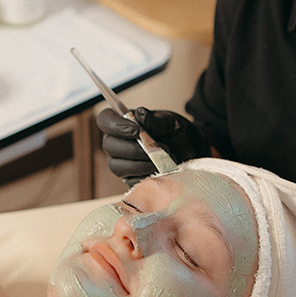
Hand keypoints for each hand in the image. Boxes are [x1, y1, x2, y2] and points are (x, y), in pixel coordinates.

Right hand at [95, 107, 209, 184]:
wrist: (190, 150)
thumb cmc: (175, 132)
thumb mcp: (170, 122)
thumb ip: (155, 119)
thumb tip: (141, 114)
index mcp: (121, 123)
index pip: (105, 120)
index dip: (116, 125)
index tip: (136, 130)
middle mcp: (116, 143)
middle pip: (109, 146)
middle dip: (133, 148)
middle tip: (157, 147)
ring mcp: (120, 163)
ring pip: (118, 167)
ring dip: (141, 164)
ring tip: (163, 159)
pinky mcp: (130, 179)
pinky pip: (130, 181)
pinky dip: (146, 176)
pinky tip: (161, 170)